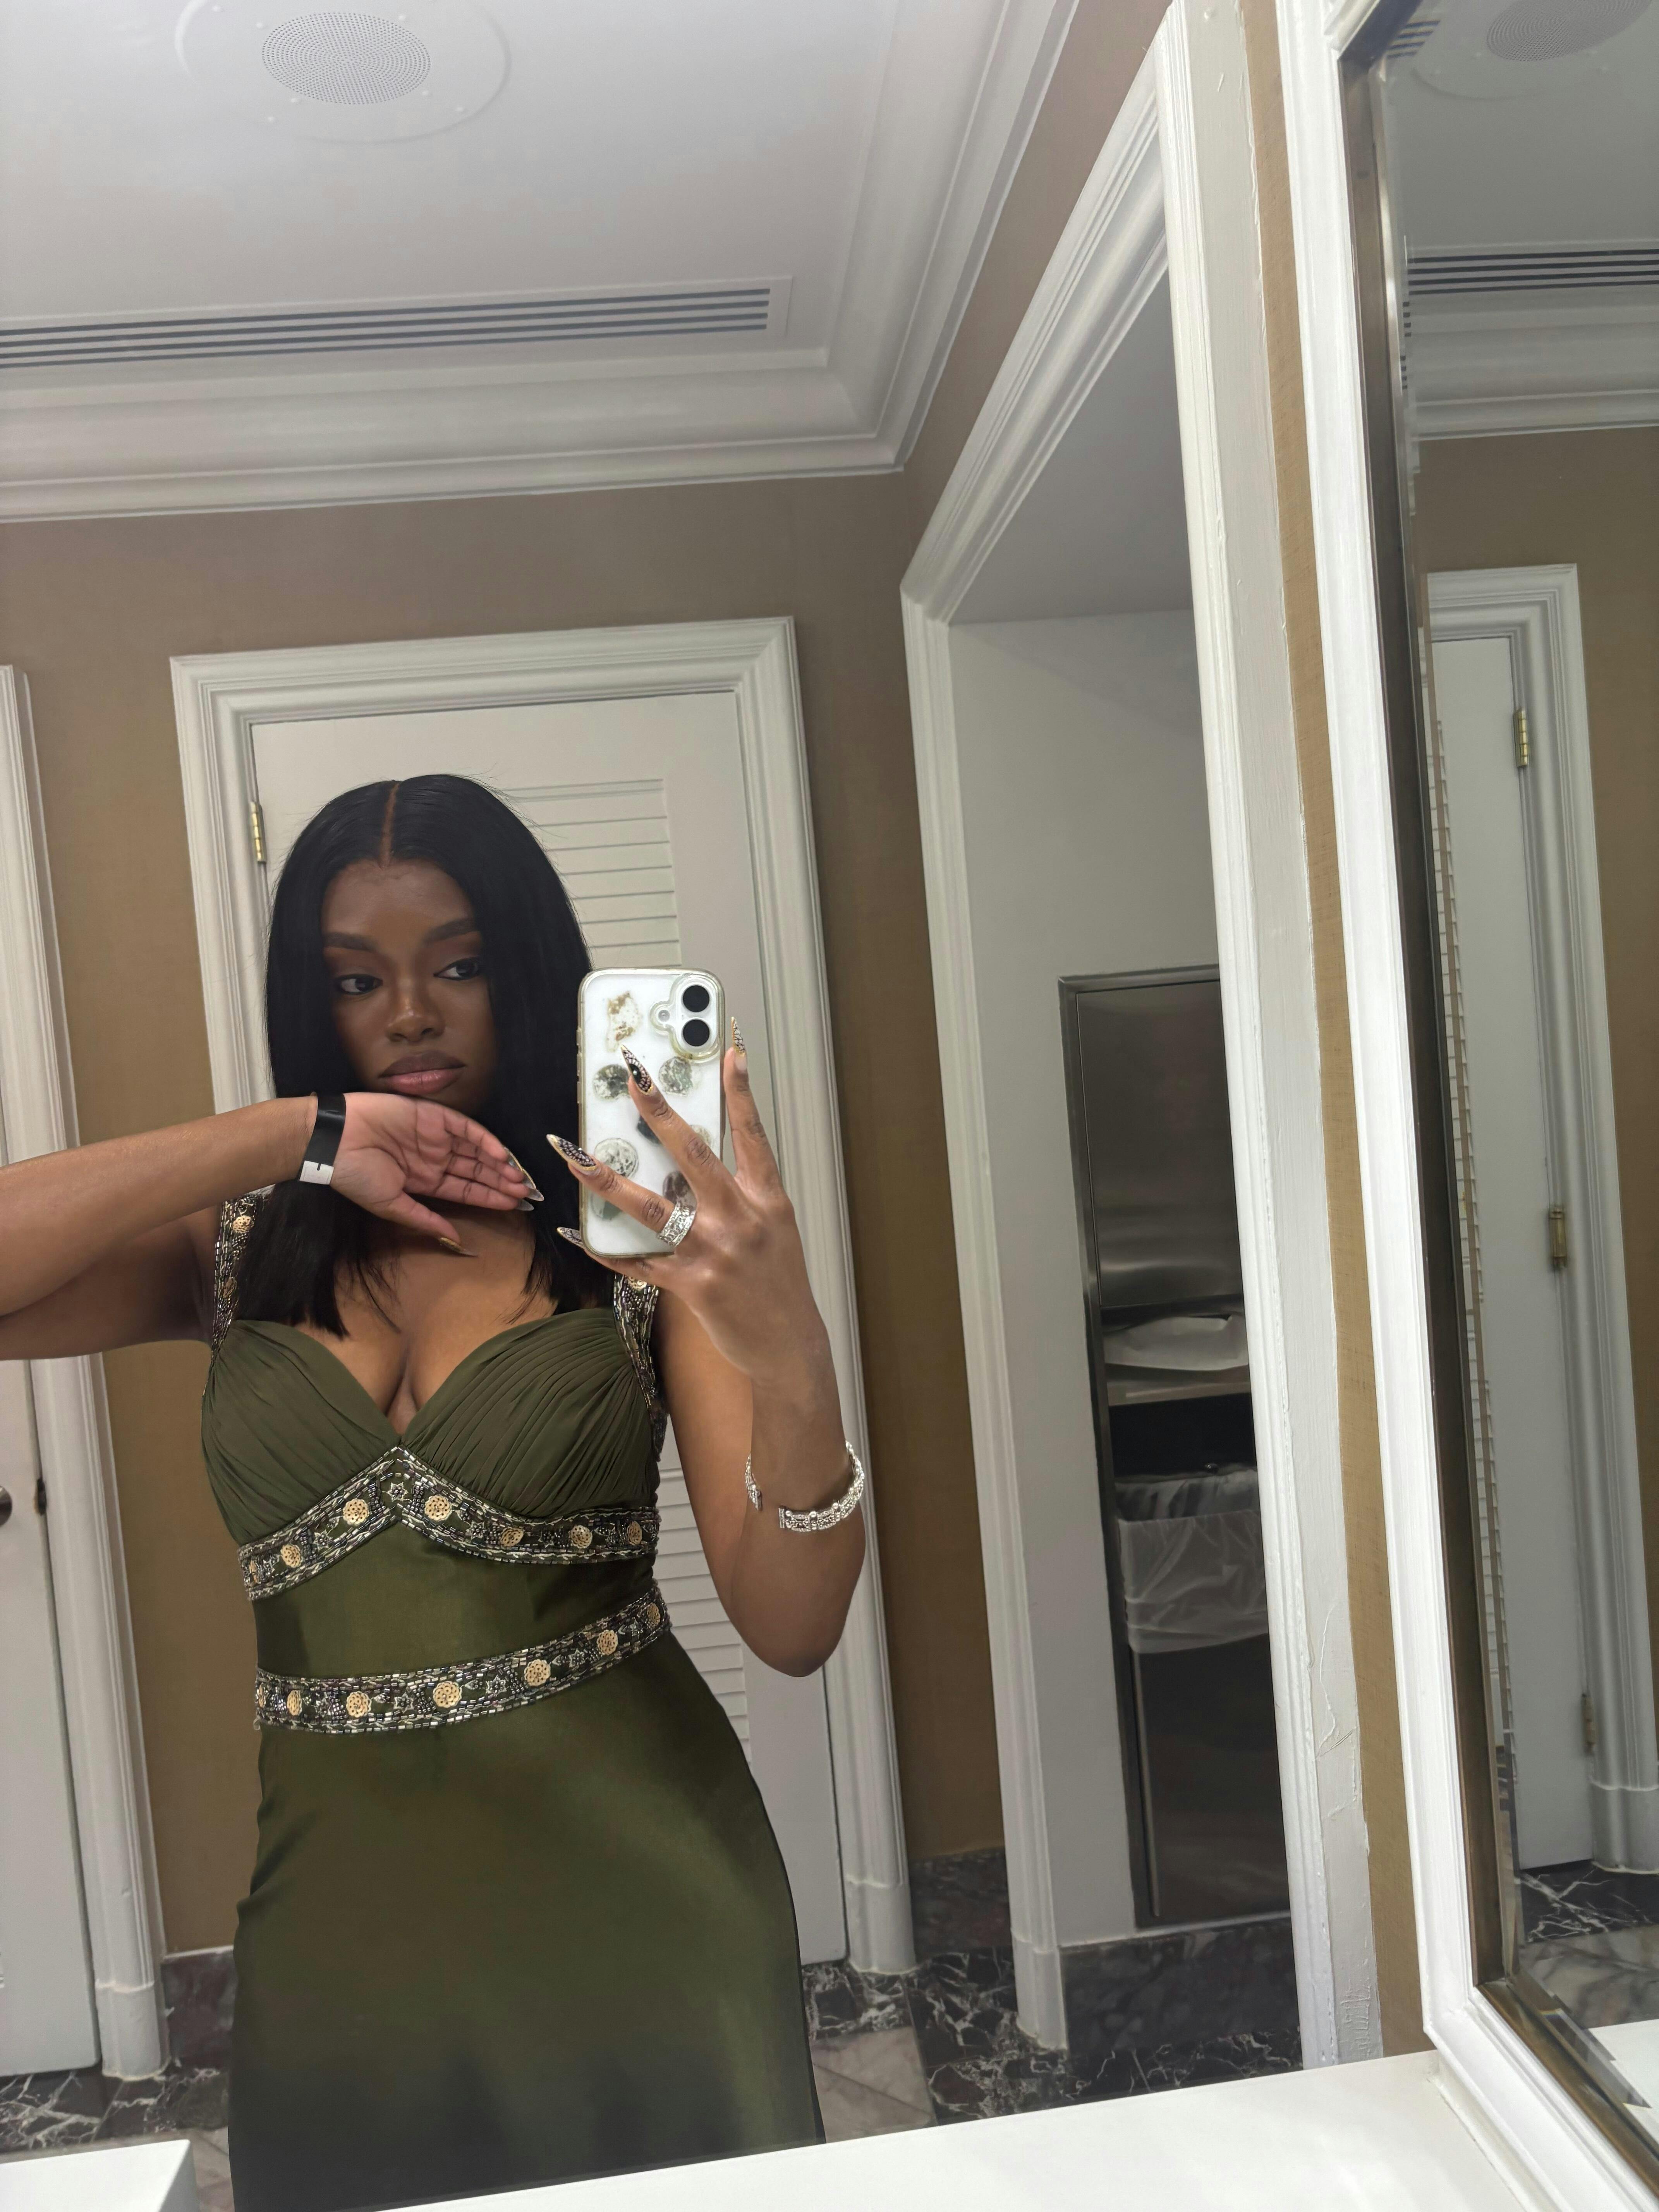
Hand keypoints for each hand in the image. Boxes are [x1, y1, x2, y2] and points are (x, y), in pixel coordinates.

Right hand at [321, 1094, 532, 1245]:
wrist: (333, 1140)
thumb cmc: (356, 1175)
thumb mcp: (390, 1205)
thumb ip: (424, 1219)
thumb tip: (454, 1238)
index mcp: (425, 1180)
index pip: (465, 1190)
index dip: (489, 1197)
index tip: (515, 1207)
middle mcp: (434, 1158)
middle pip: (476, 1171)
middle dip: (501, 1182)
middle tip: (527, 1193)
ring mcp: (435, 1136)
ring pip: (475, 1150)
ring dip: (498, 1163)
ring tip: (520, 1178)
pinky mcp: (433, 1115)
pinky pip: (466, 1128)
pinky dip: (485, 1140)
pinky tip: (502, 1155)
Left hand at [548, 1032, 830, 1388]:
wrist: (790, 1346)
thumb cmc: (779, 1284)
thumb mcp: (774, 1230)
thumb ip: (742, 1197)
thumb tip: (694, 1166)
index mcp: (767, 1201)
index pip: (753, 1136)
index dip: (741, 1093)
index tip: (730, 1053)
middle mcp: (741, 1219)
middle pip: (694, 1154)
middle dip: (659, 1111)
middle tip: (632, 1077)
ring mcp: (715, 1252)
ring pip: (652, 1207)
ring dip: (607, 1180)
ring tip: (573, 1156)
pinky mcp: (692, 1285)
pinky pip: (638, 1262)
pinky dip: (603, 1248)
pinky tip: (574, 1232)